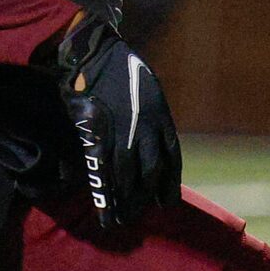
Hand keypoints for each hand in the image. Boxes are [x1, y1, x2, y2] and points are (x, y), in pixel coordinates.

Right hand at [48, 17, 180, 232]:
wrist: (98, 52)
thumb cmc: (123, 71)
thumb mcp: (148, 93)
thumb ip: (149, 119)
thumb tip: (148, 147)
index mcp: (161, 116)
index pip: (171, 157)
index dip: (169, 182)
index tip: (166, 202)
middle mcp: (147, 127)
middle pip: (151, 170)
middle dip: (146, 195)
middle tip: (140, 215)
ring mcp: (123, 131)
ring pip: (128, 173)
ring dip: (126, 199)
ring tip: (122, 218)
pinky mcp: (99, 132)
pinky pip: (104, 168)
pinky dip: (104, 189)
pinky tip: (104, 205)